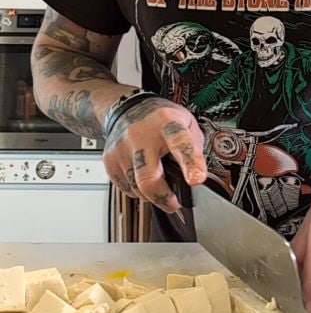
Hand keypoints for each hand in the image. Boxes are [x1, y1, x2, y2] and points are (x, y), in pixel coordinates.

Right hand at [102, 97, 206, 213]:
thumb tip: (197, 177)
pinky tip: (143, 180)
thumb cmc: (161, 119)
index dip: (190, 164)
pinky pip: (125, 188)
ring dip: (151, 196)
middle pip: (149, 177)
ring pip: (136, 187)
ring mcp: (122, 148)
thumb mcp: (187, 124)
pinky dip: (137, 191)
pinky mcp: (110, 160)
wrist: (127, 108)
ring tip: (161, 189)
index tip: (197, 179)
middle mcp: (142, 136)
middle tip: (174, 204)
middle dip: (163, 197)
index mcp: (168, 124)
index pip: (181, 144)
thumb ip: (195, 148)